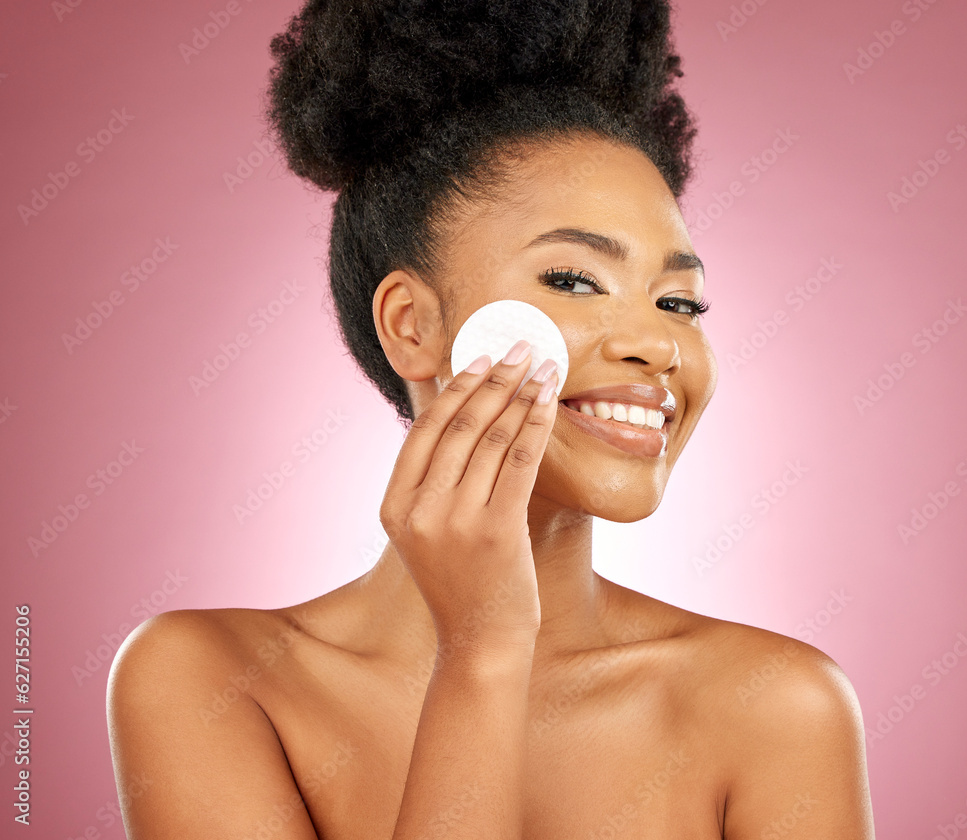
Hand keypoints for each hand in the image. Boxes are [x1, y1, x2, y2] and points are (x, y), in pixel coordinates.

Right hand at [380, 341, 559, 657]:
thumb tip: (453, 407)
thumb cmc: (462, 581)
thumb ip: (432, 477)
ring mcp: (456, 521)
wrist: (482, 642)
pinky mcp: (496, 530)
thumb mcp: (428, 529)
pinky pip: (519, 462)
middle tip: (518, 347)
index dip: (456, 386)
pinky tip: (550, 400)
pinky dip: (536, 425)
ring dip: (521, 395)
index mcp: (394, 506)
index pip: (424, 428)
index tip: (481, 357)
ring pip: (491, 438)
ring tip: (541, 367)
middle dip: (494, 378)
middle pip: (459, 425)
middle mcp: (419, 510)